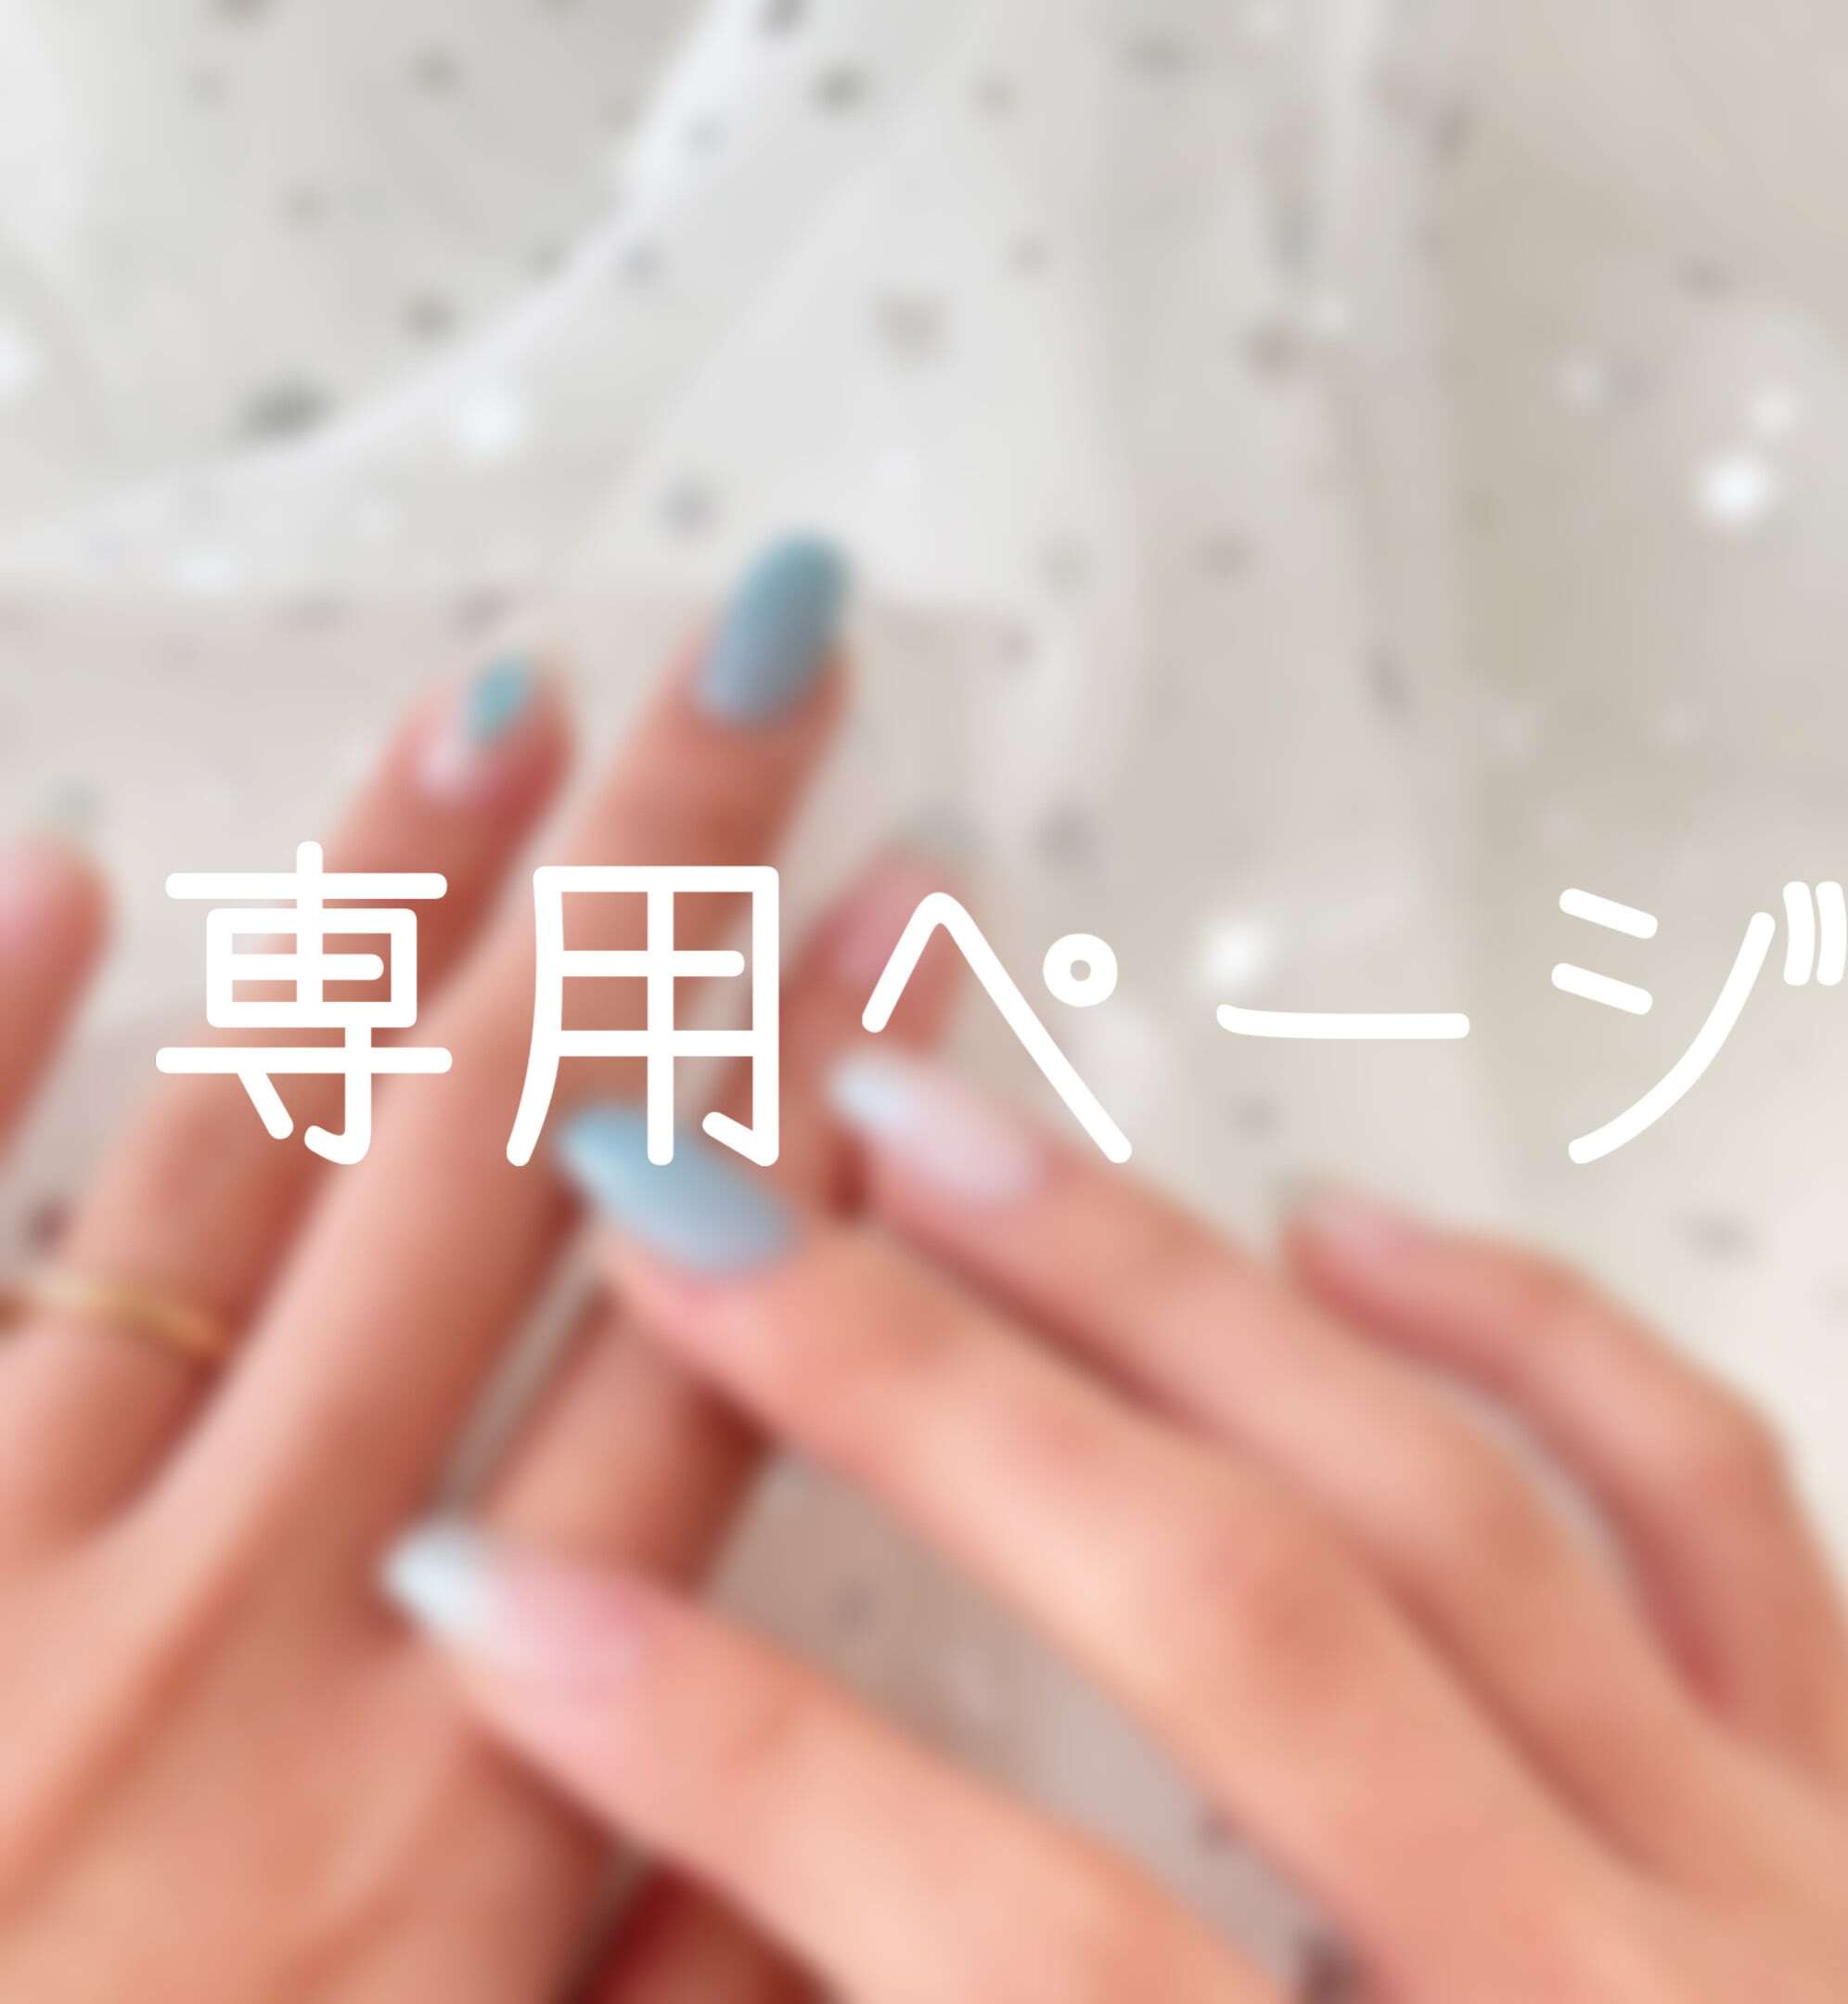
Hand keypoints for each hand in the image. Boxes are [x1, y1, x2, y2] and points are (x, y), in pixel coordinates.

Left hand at [0, 540, 954, 2000]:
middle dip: (664, 887)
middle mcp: (249, 1643)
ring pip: (238, 1163)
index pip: (711, 1354)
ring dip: (386, 910)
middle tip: (762, 659)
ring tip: (507, 698)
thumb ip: (688, 1989)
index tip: (907, 891)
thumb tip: (839, 1810)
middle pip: (514, 1173)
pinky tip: (65, 866)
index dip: (826, 1098)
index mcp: (460, 1807)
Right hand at [390, 1053, 1847, 2001]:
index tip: (507, 1597)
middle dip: (920, 1398)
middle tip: (702, 1224)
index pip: (1022, 1950)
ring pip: (1426, 1492)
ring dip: (1150, 1290)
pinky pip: (1702, 1486)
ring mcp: (1788, 1872)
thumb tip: (726, 1960)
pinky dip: (1519, 1322)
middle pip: (1224, 1624)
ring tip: (946, 1141)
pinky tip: (1342, 1220)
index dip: (735, 1759)